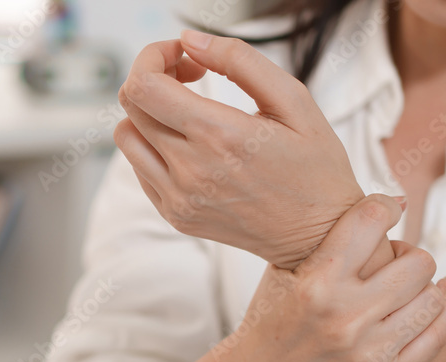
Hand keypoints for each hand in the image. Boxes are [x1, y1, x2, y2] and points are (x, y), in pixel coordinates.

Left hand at [115, 30, 367, 269]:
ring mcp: (178, 198)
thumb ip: (240, 61)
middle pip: (131, 105)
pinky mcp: (175, 215)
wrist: (318, 238)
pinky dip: (154, 146)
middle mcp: (190, 170)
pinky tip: (191, 144)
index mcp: (220, 136)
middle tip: (192, 75)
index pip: (145, 85)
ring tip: (188, 111)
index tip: (184, 55)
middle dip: (155, 75)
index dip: (154, 56)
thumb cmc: (315, 168)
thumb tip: (189, 40)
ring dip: (148, 112)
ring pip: (127, 137)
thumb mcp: (294, 101)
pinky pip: (139, 168)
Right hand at [217, 195, 445, 361]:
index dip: (385, 207)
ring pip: (433, 298)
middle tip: (396, 259)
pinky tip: (438, 298)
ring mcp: (367, 353)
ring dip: (426, 284)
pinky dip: (444, 311)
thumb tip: (395, 201)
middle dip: (410, 254)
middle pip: (418, 263)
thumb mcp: (285, 269)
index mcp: (316, 283)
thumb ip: (329, 236)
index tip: (386, 210)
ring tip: (409, 282)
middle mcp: (344, 317)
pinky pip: (437, 337)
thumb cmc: (273, 314)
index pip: (371, 221)